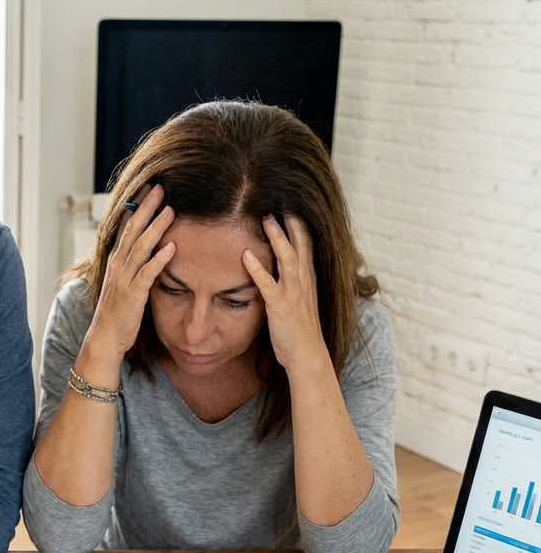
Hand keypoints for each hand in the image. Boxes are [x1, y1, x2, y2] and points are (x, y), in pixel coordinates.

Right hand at [82, 185, 176, 363]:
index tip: (146, 187)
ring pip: (140, 247)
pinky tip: (171, 247)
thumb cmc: (117, 313)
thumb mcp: (124, 284)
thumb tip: (150, 250)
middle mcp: (118, 266)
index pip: (124, 227)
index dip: (135, 206)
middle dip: (146, 208)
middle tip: (159, 187)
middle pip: (132, 230)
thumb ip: (134, 265)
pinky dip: (159, 259)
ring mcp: (124, 279)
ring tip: (170, 210)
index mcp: (116, 261)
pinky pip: (147, 273)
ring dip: (155, 227)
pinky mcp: (132, 294)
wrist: (104, 338)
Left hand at [242, 214, 328, 374]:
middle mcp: (304, 280)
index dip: (300, 222)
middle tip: (282, 197)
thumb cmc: (300, 331)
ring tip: (266, 217)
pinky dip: (257, 269)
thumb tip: (283, 270)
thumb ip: (291, 283)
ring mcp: (293, 292)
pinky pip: (268, 284)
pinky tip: (245, 255)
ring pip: (286, 257)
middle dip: (292, 219)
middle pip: (300, 243)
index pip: (306, 243)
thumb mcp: (299, 301)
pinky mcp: (280, 306)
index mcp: (308, 278)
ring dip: (276, 236)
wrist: (307, 355)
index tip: (291, 202)